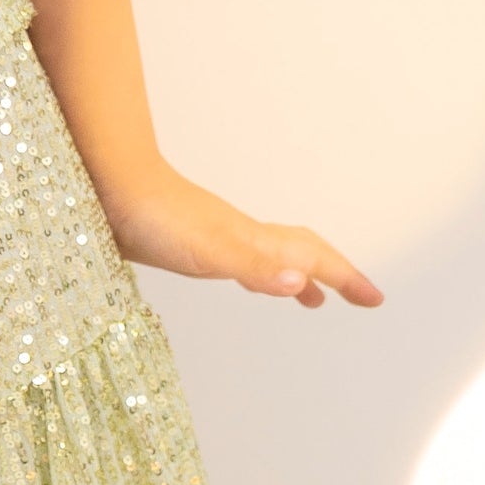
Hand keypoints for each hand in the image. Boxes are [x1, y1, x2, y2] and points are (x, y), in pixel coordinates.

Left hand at [97, 159, 384, 308]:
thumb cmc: (153, 218)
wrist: (108, 184)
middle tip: (362, 297)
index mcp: (252, 241)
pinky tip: (247, 278)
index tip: (377, 300)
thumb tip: (305, 282)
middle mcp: (241, 235)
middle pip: (302, 250)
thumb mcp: (208, 252)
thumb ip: (255, 267)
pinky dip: (262, 272)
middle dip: (335, 272)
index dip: (346, 278)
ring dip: (300, 274)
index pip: (312, 258)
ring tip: (314, 297)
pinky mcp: (191, 239)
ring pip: (273, 253)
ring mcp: (217, 235)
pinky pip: (244, 257)